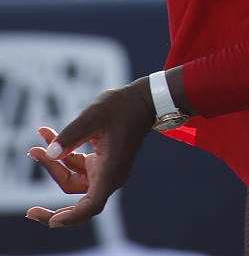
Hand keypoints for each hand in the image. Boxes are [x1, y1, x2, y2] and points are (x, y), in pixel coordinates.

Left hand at [25, 79, 154, 227]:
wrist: (144, 99)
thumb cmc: (123, 106)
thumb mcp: (94, 115)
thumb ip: (71, 135)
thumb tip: (50, 153)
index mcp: (111, 171)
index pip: (90, 206)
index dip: (70, 216)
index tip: (52, 220)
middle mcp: (109, 176)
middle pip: (74, 190)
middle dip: (52, 174)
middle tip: (31, 163)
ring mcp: (106, 170)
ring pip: (74, 177)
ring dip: (56, 162)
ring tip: (41, 139)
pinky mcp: (103, 163)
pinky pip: (78, 166)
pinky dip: (65, 154)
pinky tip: (51, 136)